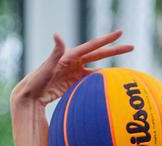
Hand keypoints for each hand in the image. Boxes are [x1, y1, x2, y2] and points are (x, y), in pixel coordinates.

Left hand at [12, 30, 132, 107]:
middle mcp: (74, 62)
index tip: (121, 34)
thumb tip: (57, 35)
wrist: (30, 95)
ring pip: (97, 68)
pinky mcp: (73, 83)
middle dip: (115, 50)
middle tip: (131, 46)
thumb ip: (55, 52)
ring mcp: (74, 73)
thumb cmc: (36, 80)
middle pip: (99, 54)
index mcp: (70, 56)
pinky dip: (100, 82)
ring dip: (109, 67)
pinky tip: (109, 83)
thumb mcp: (47, 66)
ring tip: (124, 67)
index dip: (107, 40)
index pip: (93, 46)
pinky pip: (90, 81)